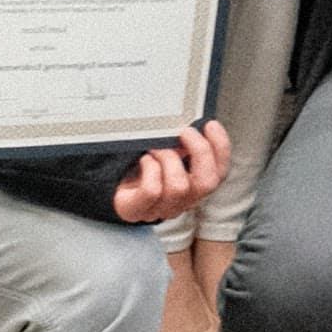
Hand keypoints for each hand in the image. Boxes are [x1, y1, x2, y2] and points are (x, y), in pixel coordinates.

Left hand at [108, 121, 230, 228]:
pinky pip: (152, 190)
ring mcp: (160, 210)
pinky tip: (144, 160)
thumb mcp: (167, 152)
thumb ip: (183, 143)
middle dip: (200, 152)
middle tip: (184, 131)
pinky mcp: (136, 210)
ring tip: (155, 146)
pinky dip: (150, 169)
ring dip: (168, 158)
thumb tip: (192, 121)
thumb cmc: (142, 167)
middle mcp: (182, 202)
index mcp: (195, 187)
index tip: (210, 125)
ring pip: (179, 186)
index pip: (221, 173)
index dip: (221, 148)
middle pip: (207, 183)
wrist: (110, 187)